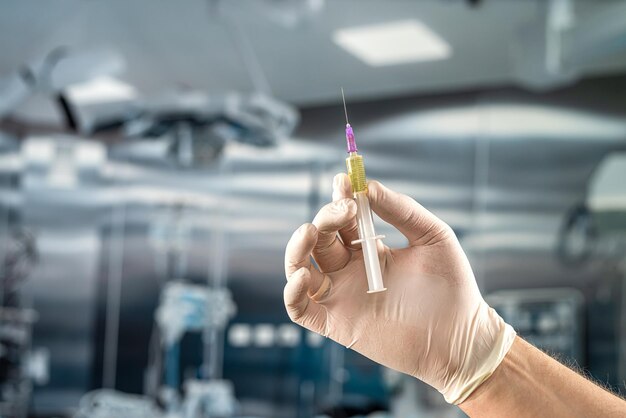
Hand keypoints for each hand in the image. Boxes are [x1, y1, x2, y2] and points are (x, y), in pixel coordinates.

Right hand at [284, 173, 514, 403]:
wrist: (460, 338)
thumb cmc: (452, 288)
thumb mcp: (433, 237)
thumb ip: (402, 209)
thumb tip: (368, 185)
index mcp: (371, 249)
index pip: (343, 219)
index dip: (340, 198)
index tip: (344, 181)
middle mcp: (351, 270)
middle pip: (321, 237)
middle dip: (326, 217)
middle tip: (346, 208)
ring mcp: (341, 296)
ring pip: (301, 266)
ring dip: (298, 247)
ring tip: (310, 231)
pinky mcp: (335, 323)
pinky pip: (300, 307)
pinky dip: (292, 291)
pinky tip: (305, 276)